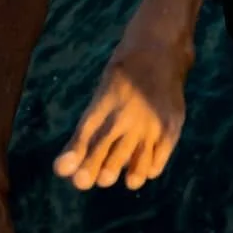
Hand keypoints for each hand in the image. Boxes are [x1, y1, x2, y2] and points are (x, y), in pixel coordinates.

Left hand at [53, 35, 189, 190]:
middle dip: (94, 168)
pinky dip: (152, 167)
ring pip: (136, 160)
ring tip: (126, 181)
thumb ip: (92, 124)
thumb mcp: (104, 89)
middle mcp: (125, 114)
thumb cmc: (125, 73)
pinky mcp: (170, 127)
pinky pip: (159, 157)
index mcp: (106, 100)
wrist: (160, 50)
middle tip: (84, 182)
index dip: (74, 152)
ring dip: (128, 173)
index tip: (62, 171)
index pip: (86, 131)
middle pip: (107, 148)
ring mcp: (149, 123)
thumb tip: (70, 161)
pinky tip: (147, 170)